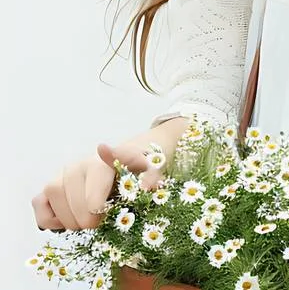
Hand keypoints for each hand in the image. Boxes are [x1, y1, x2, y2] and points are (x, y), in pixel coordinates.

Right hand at [33, 142, 165, 231]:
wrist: (126, 163)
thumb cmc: (136, 171)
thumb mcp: (151, 171)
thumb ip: (152, 177)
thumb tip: (147, 186)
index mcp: (101, 162)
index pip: (93, 189)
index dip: (96, 206)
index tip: (102, 211)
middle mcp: (77, 166)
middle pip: (71, 197)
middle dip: (87, 218)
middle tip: (101, 222)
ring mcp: (61, 175)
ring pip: (52, 197)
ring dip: (69, 219)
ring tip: (88, 221)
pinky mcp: (49, 187)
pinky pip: (39, 203)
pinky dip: (50, 218)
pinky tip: (67, 222)